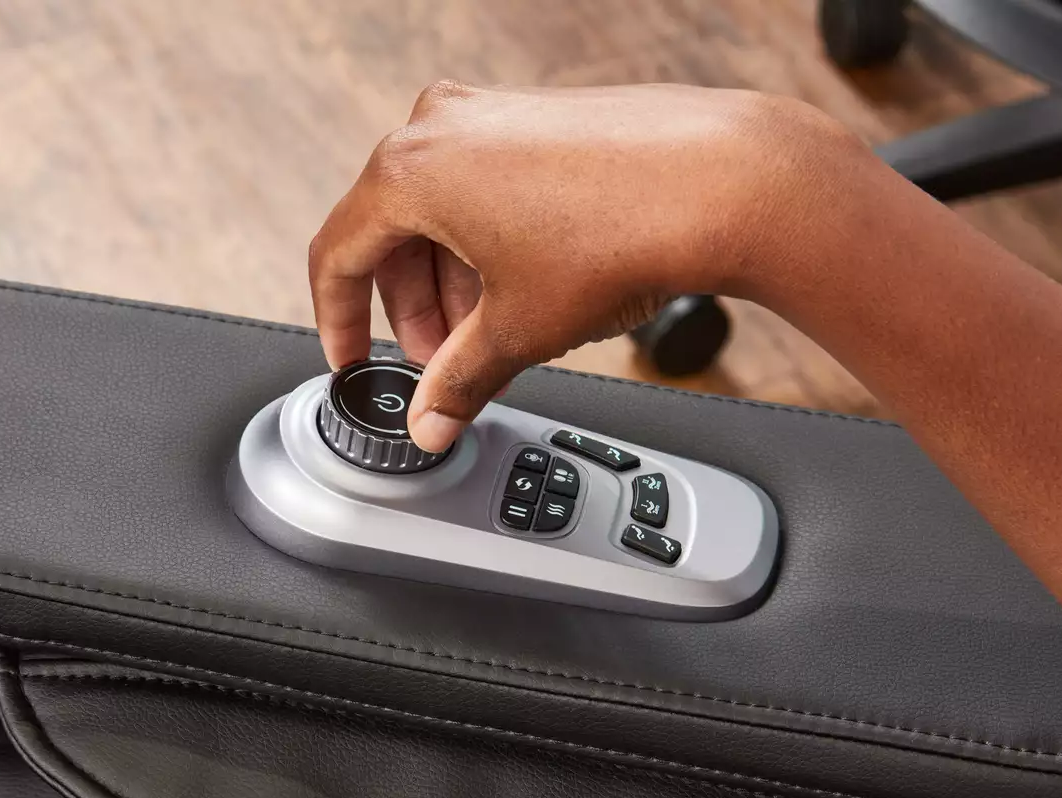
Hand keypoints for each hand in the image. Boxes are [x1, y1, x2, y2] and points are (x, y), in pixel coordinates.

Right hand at [307, 81, 856, 451]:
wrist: (723, 180)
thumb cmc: (618, 233)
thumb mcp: (519, 330)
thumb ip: (458, 381)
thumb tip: (434, 420)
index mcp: (410, 170)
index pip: (338, 254)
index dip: (339, 323)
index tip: (354, 361)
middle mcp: (441, 125)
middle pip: (393, 234)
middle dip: (414, 311)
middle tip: (445, 365)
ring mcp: (493, 111)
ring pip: (443, 212)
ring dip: (454, 282)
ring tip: (496, 335)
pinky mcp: (538, 116)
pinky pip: (486, 186)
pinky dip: (490, 243)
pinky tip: (529, 288)